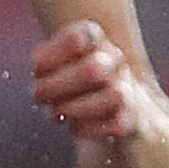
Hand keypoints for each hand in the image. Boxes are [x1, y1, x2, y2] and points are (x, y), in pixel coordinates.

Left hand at [32, 20, 145, 142]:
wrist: (107, 108)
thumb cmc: (66, 82)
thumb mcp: (46, 66)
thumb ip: (43, 65)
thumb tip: (45, 87)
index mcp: (93, 38)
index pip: (77, 38)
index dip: (51, 57)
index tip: (37, 69)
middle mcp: (114, 58)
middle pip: (93, 70)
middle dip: (57, 87)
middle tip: (38, 95)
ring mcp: (126, 86)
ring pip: (114, 96)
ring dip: (74, 109)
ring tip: (58, 112)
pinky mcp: (131, 117)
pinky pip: (118, 124)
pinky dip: (88, 129)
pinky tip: (74, 128)